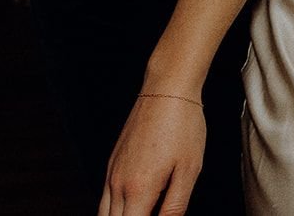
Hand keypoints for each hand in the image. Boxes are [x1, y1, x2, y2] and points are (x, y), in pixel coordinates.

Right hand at [99, 93, 204, 215]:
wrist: (167, 89)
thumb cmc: (183, 125)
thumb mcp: (189, 170)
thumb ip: (176, 206)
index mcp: (139, 189)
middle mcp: (118, 184)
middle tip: (154, 212)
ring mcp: (112, 173)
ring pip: (103, 214)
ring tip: (145, 210)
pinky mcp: (112, 163)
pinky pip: (105, 198)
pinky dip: (115, 210)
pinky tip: (136, 206)